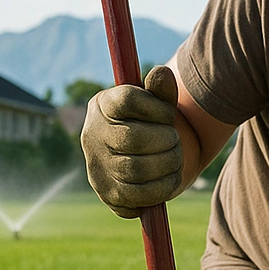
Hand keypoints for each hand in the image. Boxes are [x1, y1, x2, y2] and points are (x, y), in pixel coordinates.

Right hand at [80, 65, 182, 216]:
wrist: (149, 161)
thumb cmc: (155, 125)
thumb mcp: (159, 105)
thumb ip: (162, 91)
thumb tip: (161, 73)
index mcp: (102, 105)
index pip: (129, 99)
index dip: (159, 108)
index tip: (169, 114)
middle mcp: (92, 135)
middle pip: (134, 138)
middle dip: (167, 140)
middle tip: (176, 140)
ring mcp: (97, 167)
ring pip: (136, 169)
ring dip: (168, 163)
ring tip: (176, 157)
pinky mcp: (109, 194)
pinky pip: (139, 195)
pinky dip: (164, 187)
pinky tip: (171, 177)